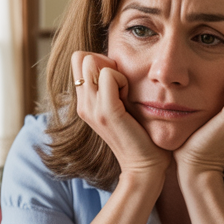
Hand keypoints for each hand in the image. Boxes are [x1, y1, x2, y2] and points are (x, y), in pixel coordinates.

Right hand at [71, 52, 169, 183]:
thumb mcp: (122, 107)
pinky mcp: (106, 112)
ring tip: (126, 93)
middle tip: (121, 85)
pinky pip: (108, 74)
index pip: (79, 60)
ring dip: (114, 71)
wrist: (144, 167)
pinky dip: (123, 79)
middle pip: (81, 57)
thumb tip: (118, 65)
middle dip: (104, 62)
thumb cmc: (141, 136)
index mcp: (85, 102)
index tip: (118, 82)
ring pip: (91, 62)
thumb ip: (115, 88)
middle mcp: (83, 104)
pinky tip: (130, 98)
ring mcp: (91, 108)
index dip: (100, 61)